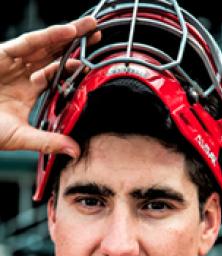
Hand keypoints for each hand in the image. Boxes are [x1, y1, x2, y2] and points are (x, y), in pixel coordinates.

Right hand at [0, 16, 97, 155]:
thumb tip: (75, 152)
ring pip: (46, 45)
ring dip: (68, 34)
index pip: (57, 76)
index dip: (76, 68)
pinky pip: (30, 42)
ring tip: (91, 26)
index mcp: (28, 90)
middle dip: (77, 44)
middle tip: (100, 35)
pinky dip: (49, 36)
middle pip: (54, 55)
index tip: (96, 64)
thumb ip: (48, 142)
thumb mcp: (20, 137)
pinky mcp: (3, 53)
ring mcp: (14, 62)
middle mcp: (23, 73)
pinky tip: (68, 31)